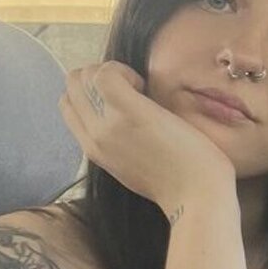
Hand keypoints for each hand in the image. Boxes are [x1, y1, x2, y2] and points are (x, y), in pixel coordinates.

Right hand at [59, 61, 236, 214]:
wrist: (197, 198)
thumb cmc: (181, 184)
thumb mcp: (136, 169)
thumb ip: (121, 147)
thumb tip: (127, 123)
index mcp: (95, 151)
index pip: (69, 106)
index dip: (92, 91)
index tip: (124, 99)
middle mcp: (94, 138)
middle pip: (73, 85)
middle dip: (100, 75)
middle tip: (134, 90)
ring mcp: (108, 126)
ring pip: (83, 76)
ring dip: (112, 71)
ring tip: (141, 90)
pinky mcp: (129, 113)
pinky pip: (105, 72)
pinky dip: (123, 70)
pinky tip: (145, 87)